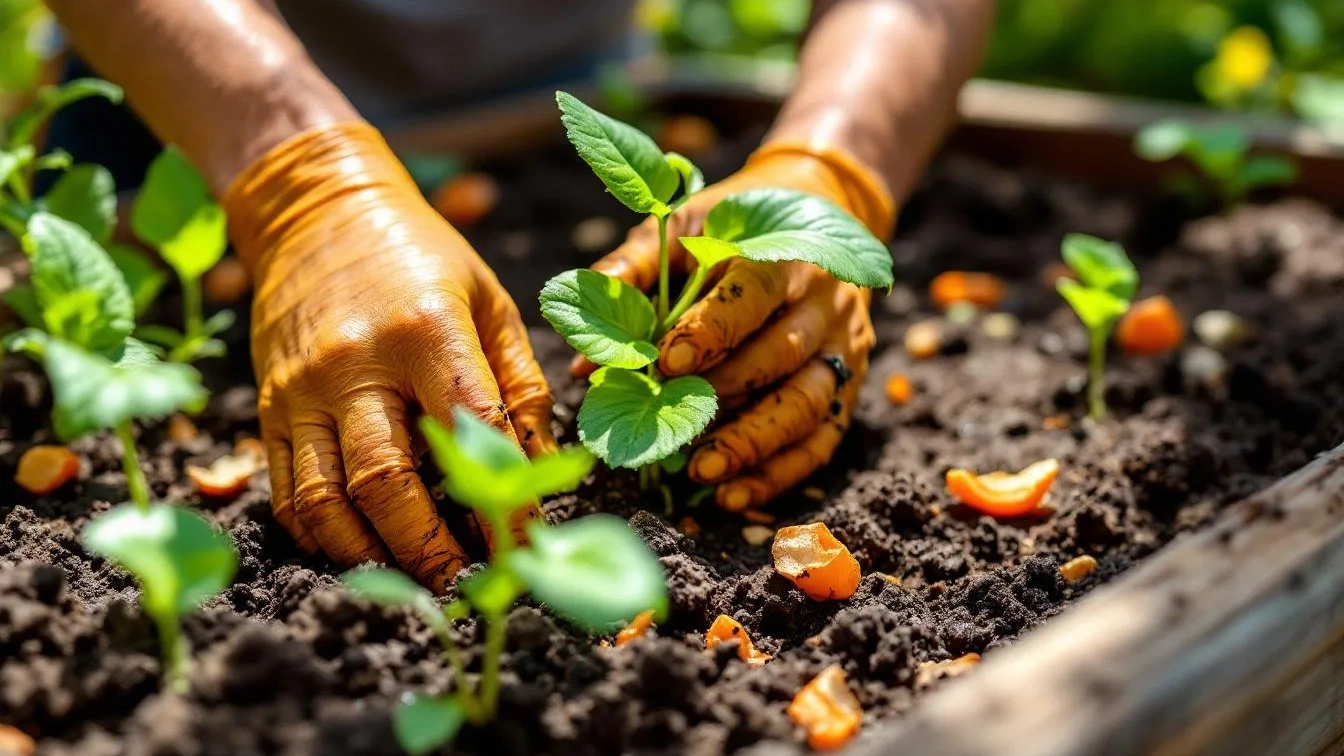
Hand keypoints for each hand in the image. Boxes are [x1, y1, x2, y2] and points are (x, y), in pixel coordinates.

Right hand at [225, 123, 553, 591]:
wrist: (316, 211)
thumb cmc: (423, 255)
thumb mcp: (490, 299)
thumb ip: (520, 382)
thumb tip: (540, 465)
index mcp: (426, 330)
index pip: (472, 432)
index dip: (503, 499)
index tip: (524, 547)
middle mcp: (357, 364)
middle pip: (387, 482)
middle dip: (429, 550)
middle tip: (465, 587)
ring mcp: (302, 389)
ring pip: (326, 500)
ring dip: (371, 557)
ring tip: (412, 586)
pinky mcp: (267, 406)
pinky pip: (287, 492)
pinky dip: (321, 537)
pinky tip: (358, 553)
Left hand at [576, 143, 893, 510]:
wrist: (824, 206)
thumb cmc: (736, 222)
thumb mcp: (685, 227)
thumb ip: (632, 275)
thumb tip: (582, 356)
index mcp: (784, 254)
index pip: (752, 295)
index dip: (711, 331)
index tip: (666, 362)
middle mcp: (824, 302)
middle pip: (780, 356)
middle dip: (722, 396)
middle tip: (667, 428)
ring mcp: (843, 346)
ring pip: (805, 404)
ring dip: (753, 444)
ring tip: (701, 474)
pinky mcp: (848, 384)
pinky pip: (821, 438)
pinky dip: (779, 473)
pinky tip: (734, 497)